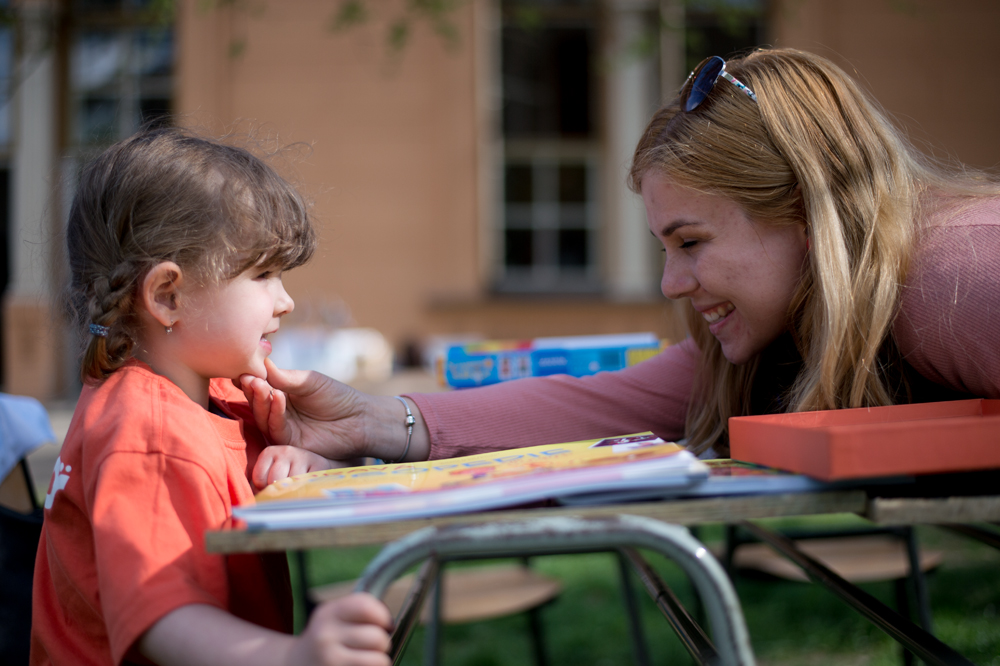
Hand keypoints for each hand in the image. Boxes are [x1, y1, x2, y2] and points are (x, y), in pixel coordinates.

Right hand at [138, 598, 390, 665]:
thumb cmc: (326, 641)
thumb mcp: (333, 618)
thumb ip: (360, 609)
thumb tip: (396, 604)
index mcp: (329, 613)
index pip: (367, 606)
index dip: (383, 616)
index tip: (384, 624)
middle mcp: (325, 635)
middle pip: (380, 637)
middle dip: (382, 644)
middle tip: (370, 647)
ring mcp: (329, 660)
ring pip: (380, 660)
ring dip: (379, 663)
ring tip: (364, 661)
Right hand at [237, 358, 429, 462]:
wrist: (359, 420)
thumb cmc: (336, 397)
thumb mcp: (309, 382)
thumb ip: (285, 377)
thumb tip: (262, 363)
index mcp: (281, 393)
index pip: (260, 386)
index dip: (251, 378)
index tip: (245, 368)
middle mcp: (278, 412)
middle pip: (257, 402)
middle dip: (252, 389)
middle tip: (250, 377)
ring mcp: (282, 428)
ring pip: (262, 416)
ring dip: (260, 400)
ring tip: (261, 385)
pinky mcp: (289, 443)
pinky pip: (276, 428)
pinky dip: (275, 412)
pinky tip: (278, 397)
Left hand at [252, 445, 340, 489]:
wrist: (318, 470)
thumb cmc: (289, 476)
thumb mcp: (270, 477)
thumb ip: (259, 486)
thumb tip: (256, 500)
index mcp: (269, 452)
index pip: (259, 478)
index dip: (263, 489)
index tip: (271, 488)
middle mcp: (286, 451)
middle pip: (274, 480)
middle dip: (278, 490)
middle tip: (285, 490)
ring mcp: (303, 456)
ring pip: (291, 483)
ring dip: (293, 491)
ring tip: (296, 488)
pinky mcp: (319, 463)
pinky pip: (307, 483)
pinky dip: (306, 490)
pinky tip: (307, 487)